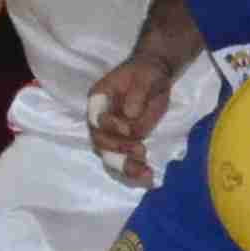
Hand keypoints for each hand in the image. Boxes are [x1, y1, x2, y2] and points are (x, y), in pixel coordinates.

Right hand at [84, 52, 183, 186]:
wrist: (154, 78)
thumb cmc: (146, 73)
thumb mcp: (145, 76)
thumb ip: (137, 94)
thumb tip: (130, 114)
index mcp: (99, 99)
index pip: (95, 116)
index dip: (109, 125)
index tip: (129, 129)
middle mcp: (99, 119)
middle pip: (99, 141)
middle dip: (117, 150)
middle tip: (140, 152)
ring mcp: (111, 133)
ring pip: (109, 156)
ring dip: (125, 166)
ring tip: (145, 173)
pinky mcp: (124, 143)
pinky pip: (124, 160)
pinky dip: (135, 171)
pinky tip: (148, 177)